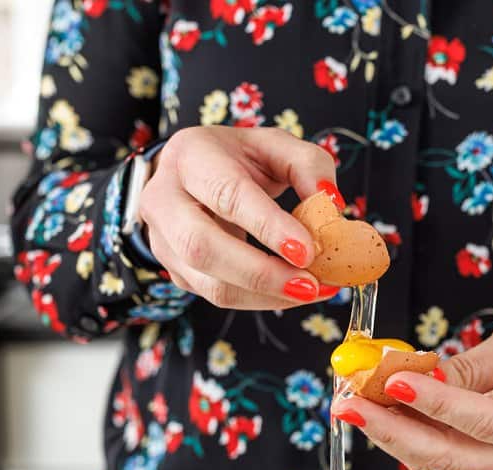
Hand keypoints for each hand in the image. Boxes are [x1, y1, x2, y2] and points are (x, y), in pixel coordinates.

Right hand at [139, 126, 341, 309]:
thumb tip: (331, 205)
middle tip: (311, 284)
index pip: (226, 194)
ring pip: (209, 284)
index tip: (307, 250)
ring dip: (266, 295)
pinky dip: (261, 300)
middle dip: (262, 273)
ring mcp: (161, 241)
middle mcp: (164, 199)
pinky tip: (292, 291)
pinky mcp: (175, 272)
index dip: (267, 226)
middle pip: (203, 247)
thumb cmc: (237, 159)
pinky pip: (217, 297)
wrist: (192, 174)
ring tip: (312, 291)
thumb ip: (308, 165)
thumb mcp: (275, 146)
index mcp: (190, 156)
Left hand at [332, 302, 492, 469]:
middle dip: (393, 429)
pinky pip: (438, 448)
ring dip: (390, 430)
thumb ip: (474, 366)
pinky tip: (374, 406)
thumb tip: (419, 379)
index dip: (434, 405)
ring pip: (437, 457)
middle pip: (450, 454)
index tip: (391, 382)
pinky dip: (404, 428)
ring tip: (350, 399)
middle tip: (347, 402)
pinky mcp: (484, 458)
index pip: (482, 423)